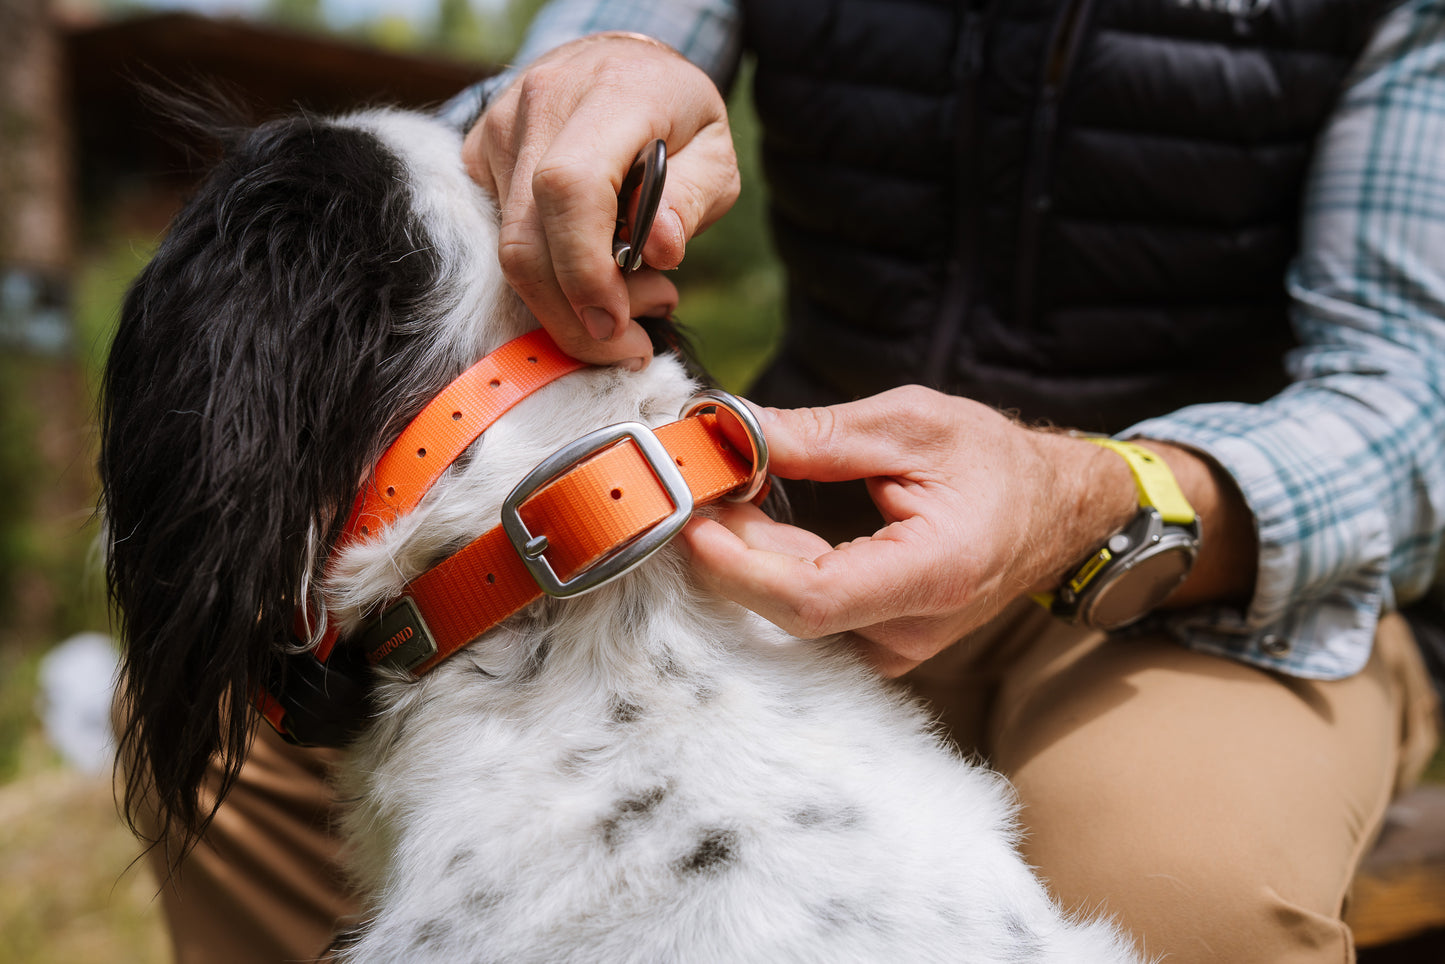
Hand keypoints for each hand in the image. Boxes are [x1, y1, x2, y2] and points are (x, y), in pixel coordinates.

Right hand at [465, 33, 739, 367]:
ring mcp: (497, 131)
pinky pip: (501, 242)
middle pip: (527, 240)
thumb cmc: (674, 116)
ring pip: (509, 251)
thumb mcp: (715, 153)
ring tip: (629, 304)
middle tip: (631, 344)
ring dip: (565, 305)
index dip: (586, 269)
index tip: (617, 323)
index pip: (571, 188)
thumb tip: (658, 251)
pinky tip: (592, 277)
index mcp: (610, 93)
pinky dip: (547, 281)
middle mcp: (540, 105)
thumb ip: (692, 200)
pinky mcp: (476, 158)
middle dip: (573, 316)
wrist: (617, 65)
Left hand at [681, 388, 1255, 675]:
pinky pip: (808, 613)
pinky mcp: (879, 643)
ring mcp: (897, 646)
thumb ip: (819, 435)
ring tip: (725, 487)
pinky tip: (753, 520)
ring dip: (745, 553)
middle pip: (789, 607)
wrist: (1056, 509)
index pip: (811, 599)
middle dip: (728, 546)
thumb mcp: (912, 424)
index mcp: (933, 575)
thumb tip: (733, 430)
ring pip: (791, 612)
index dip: (738, 566)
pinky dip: (770, 566)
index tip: (693, 520)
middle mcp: (913, 630)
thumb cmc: (997, 463)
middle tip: (695, 481)